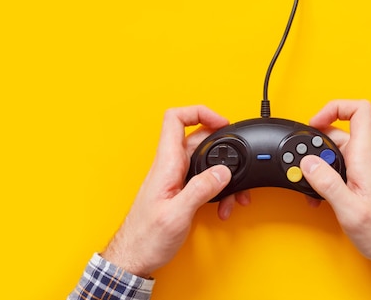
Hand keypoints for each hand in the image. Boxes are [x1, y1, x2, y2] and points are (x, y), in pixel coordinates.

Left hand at [102, 105, 249, 277]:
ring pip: (204, 161)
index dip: (200, 112)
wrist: (133, 258)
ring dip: (222, 174)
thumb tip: (222, 170)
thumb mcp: (176, 215)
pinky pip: (203, 179)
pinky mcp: (180, 191)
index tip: (221, 121)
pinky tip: (222, 204)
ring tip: (233, 193)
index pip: (176, 119)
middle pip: (198, 138)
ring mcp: (175, 178)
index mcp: (166, 164)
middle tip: (237, 160)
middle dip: (222, 147)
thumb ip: (200, 189)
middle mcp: (170, 167)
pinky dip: (217, 188)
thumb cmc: (146, 239)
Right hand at [300, 100, 370, 279]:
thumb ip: (327, 183)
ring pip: (337, 151)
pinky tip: (320, 195)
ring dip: (320, 164)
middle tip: (303, 162)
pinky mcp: (363, 179)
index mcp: (366, 156)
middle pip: (339, 132)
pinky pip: (341, 166)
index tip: (315, 122)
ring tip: (309, 183)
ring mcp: (366, 167)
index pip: (359, 111)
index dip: (335, 107)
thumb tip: (308, 163)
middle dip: (317, 144)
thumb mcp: (349, 209)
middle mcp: (367, 157)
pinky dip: (326, 176)